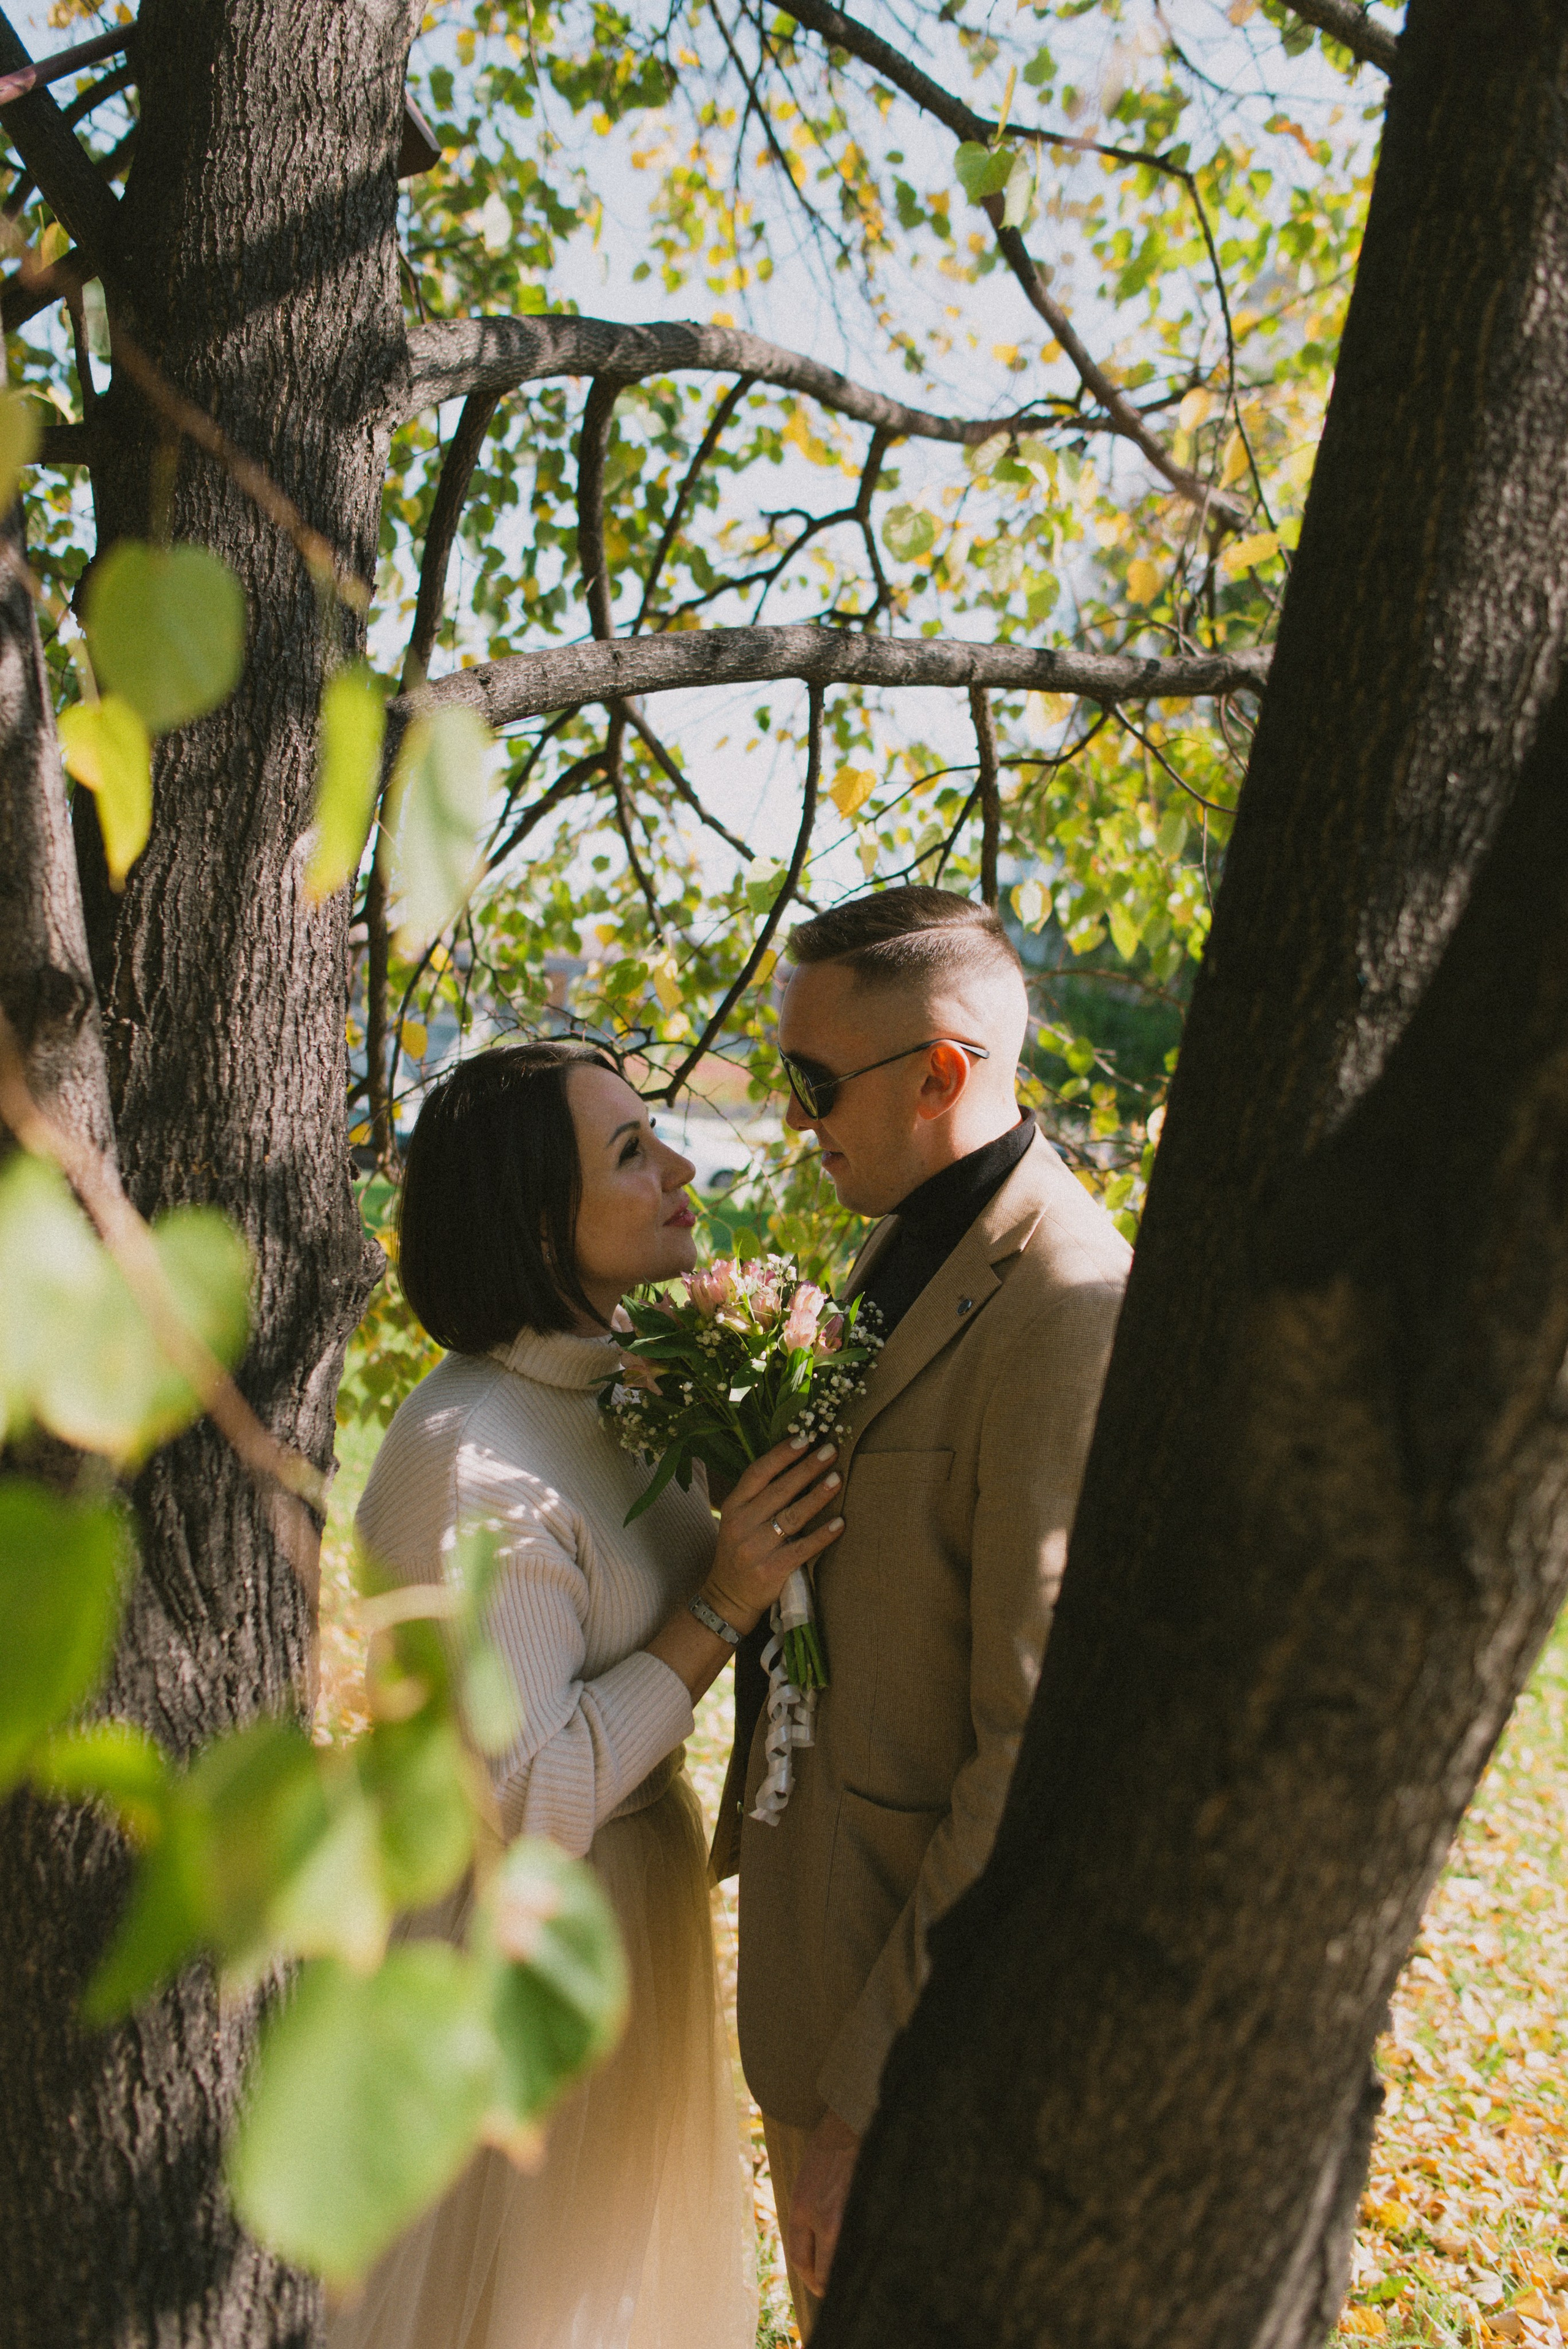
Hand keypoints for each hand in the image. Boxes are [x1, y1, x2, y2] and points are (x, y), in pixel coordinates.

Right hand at [704, 1435, 843, 1633]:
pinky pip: (802, 1549)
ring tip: (838, 1478)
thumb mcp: (737, 1520)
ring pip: (791, 1517)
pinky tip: (840, 1523)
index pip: (757, 1473)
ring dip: (817, 1497)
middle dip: (807, 1469)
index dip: (781, 1455)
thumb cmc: (739, 1551)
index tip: (804, 1438)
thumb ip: (758, 1496)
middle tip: (830, 1450)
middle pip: (779, 1491)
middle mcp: (741, 1525)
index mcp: (733, 1507)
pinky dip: (822, 1536)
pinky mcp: (771, 1570)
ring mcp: (755, 1549)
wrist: (727, 1598)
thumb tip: (796, 1464)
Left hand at [786, 2108, 860, 2298]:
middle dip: (827, 2286)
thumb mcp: (805, 2184)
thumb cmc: (826, 2150)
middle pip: (823, 2275)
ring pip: (845, 2265)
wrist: (848, 2124)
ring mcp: (846, 2218)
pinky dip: (866, 2254)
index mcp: (801, 2209)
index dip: (808, 2278)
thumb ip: (807, 2216)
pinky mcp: (866, 2212)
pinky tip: (871, 2253)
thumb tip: (817, 2250)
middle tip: (835, 2288)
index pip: (799, 2260)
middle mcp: (822, 2220)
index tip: (817, 2283)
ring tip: (857, 2273)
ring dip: (848, 2270)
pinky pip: (864, 2246)